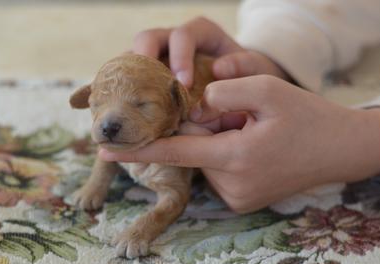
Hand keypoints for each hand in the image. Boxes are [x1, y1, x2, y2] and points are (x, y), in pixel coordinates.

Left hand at [99, 75, 379, 212]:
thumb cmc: (307, 117)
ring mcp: (236, 199)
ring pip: (205, 160)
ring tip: (250, 134)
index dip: (137, 150)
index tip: (104, 148)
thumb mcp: (269, 89)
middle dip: (202, 130)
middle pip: (194, 150)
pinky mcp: (241, 203)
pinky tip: (251, 149)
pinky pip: (217, 172)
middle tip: (236, 118)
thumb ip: (225, 90)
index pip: (173, 152)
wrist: (339, 150)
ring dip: (215, 143)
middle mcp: (231, 185)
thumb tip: (195, 102)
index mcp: (235, 157)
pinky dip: (223, 156)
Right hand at [133, 16, 289, 87]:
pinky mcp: (146, 79)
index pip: (183, 36)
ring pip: (131, 58)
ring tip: (128, 102)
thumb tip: (219, 68)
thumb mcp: (256, 71)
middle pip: (148, 39)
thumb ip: (246, 66)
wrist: (241, 94)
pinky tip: (122, 113)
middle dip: (145, 61)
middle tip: (148, 88)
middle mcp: (172, 42)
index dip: (180, 57)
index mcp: (200, 34)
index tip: (184, 84)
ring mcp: (156, 60)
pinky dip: (123, 94)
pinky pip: (127, 81)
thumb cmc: (247, 81)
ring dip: (128, 78)